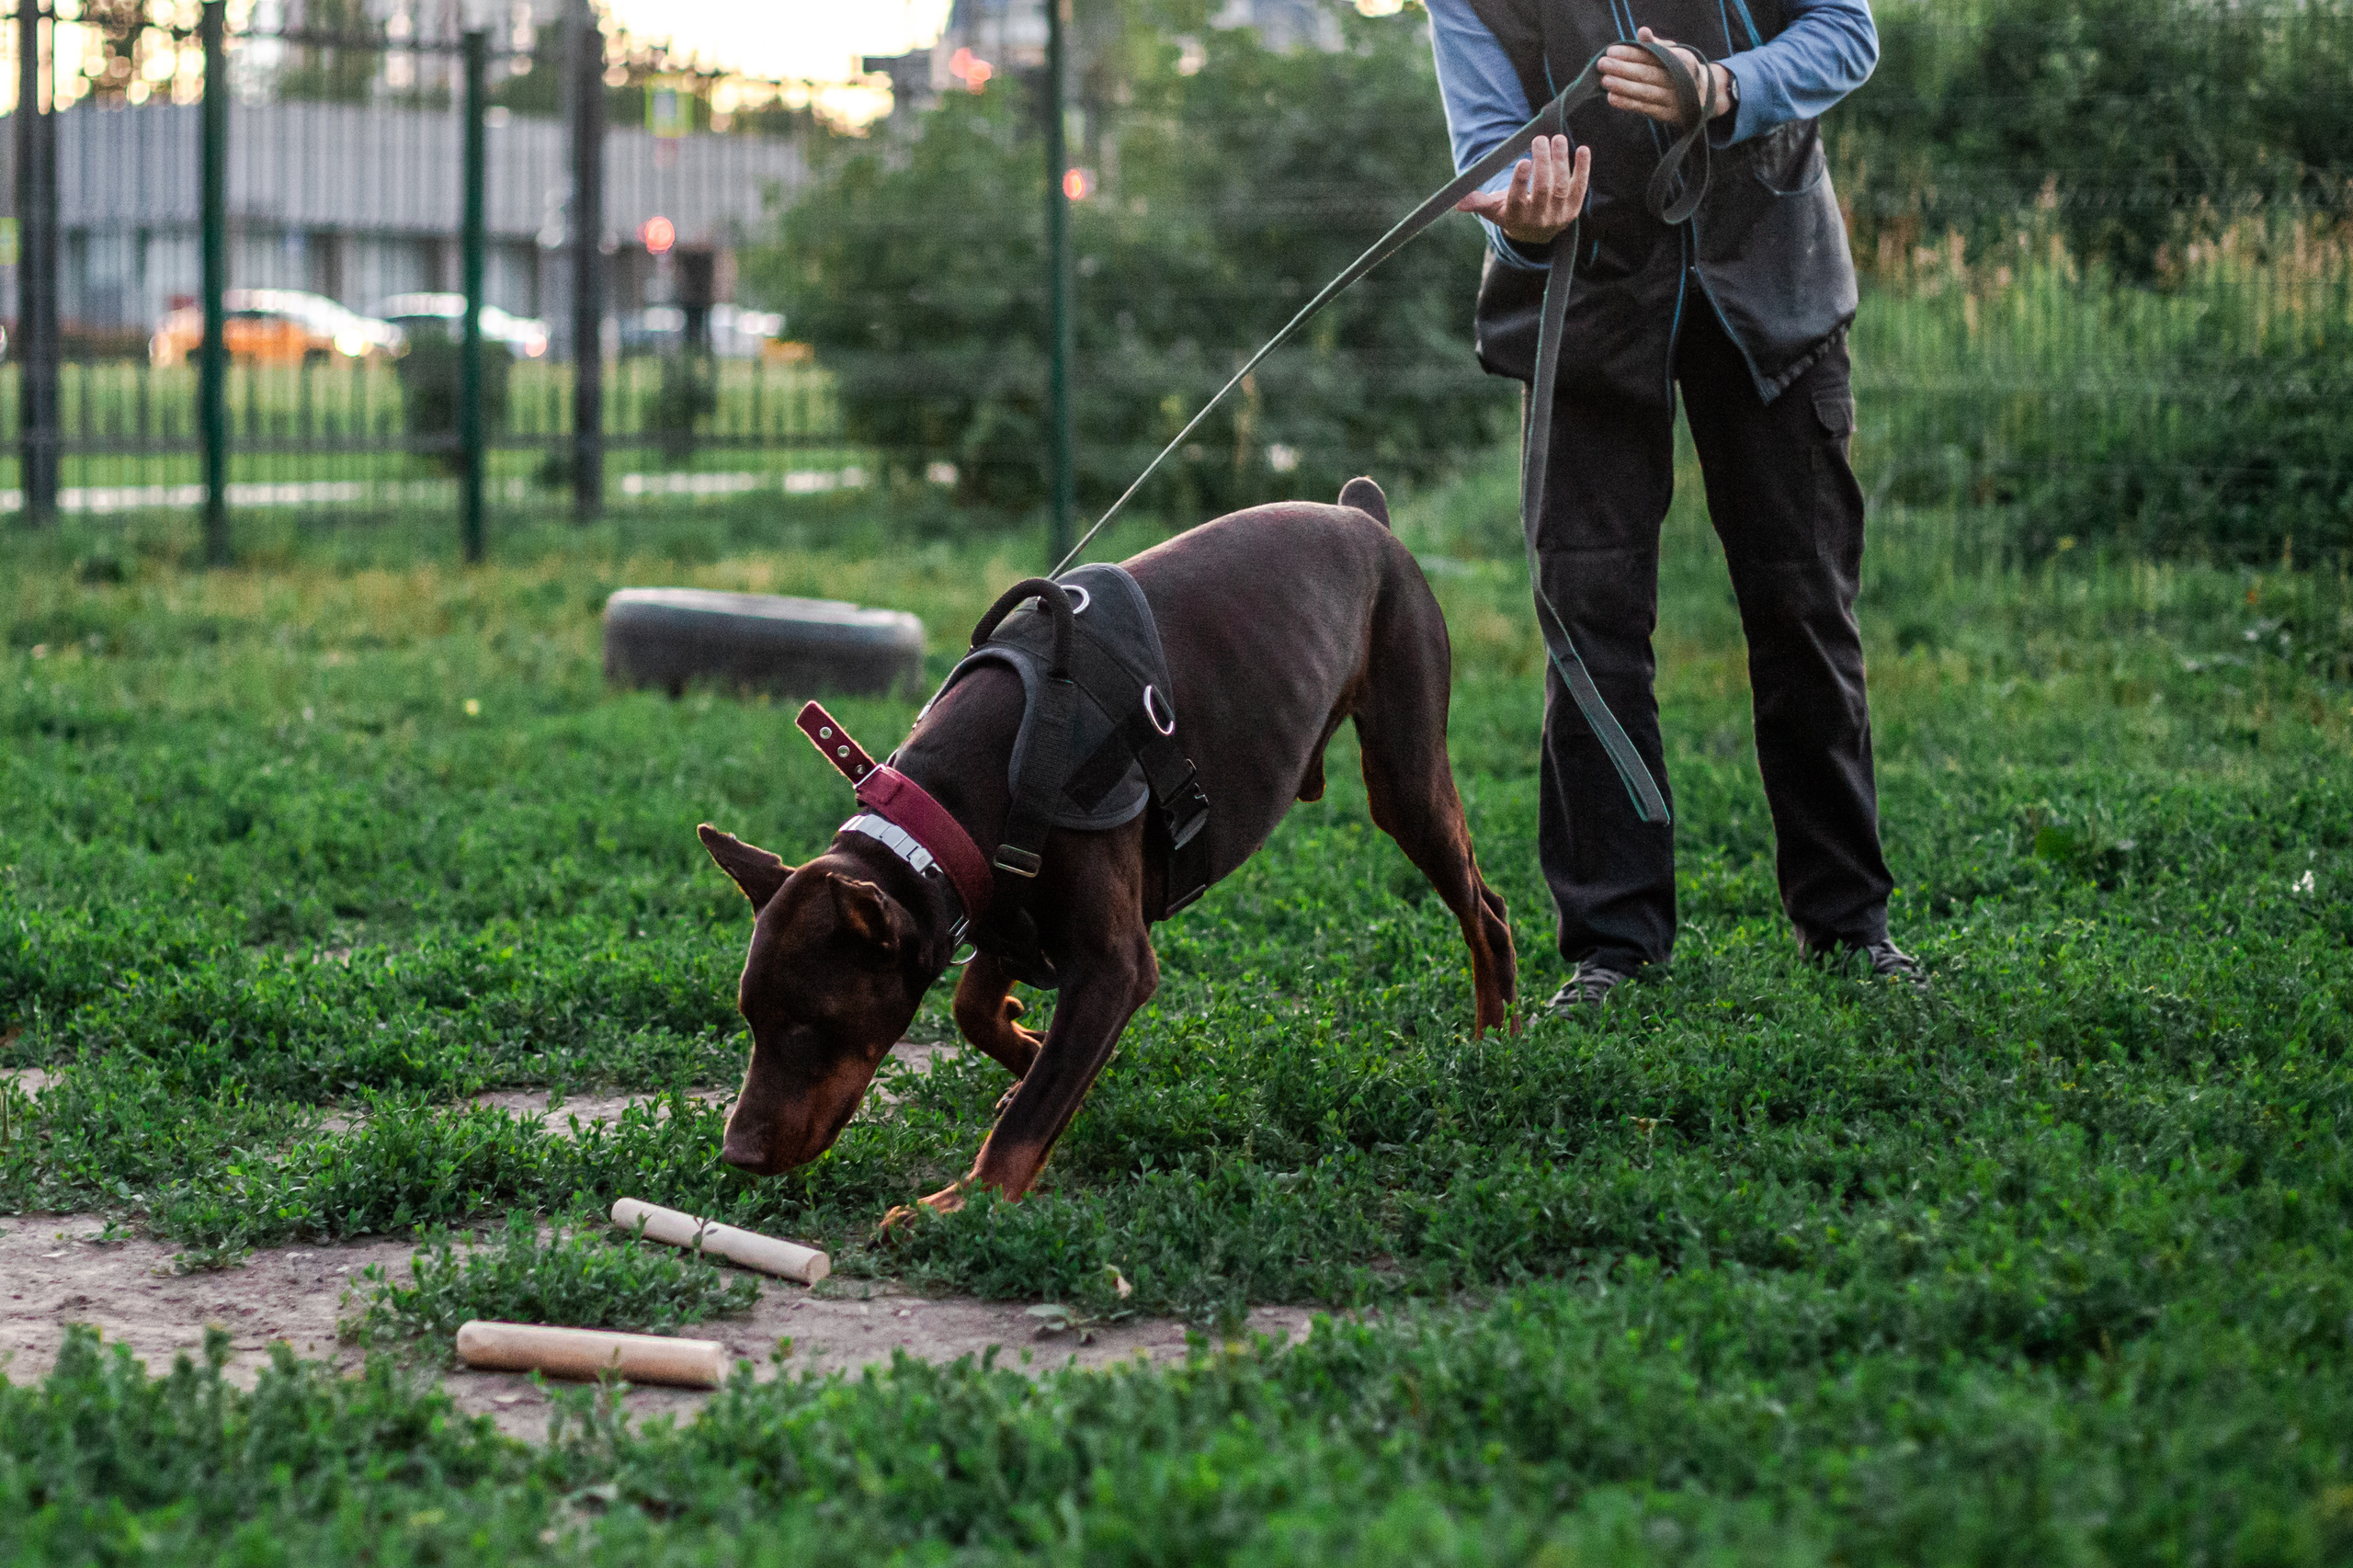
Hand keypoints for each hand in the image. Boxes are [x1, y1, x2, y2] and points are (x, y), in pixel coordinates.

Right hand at [1455, 135, 1589, 246]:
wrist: (1536, 234)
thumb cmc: (1510, 214)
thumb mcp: (1493, 210)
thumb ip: (1477, 203)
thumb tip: (1457, 201)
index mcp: (1517, 218)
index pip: (1518, 200)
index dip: (1521, 181)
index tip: (1524, 161)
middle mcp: (1540, 219)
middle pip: (1543, 189)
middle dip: (1543, 163)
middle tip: (1540, 140)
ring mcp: (1559, 214)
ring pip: (1562, 185)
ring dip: (1561, 161)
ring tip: (1557, 139)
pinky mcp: (1574, 207)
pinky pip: (1580, 186)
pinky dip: (1583, 168)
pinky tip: (1583, 149)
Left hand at [1599, 27, 1733, 128]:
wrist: (1706, 95)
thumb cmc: (1682, 69)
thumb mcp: (1675, 53)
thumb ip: (1657, 45)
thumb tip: (1642, 32)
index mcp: (1682, 60)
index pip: (1652, 56)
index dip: (1631, 53)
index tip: (1612, 51)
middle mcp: (1680, 80)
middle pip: (1647, 74)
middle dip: (1622, 69)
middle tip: (1602, 64)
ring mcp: (1675, 99)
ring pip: (1645, 92)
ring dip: (1623, 87)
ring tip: (1604, 81)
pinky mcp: (1668, 115)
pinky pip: (1645, 108)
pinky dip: (1628, 104)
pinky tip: (1612, 98)